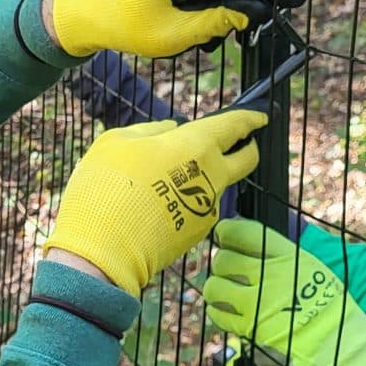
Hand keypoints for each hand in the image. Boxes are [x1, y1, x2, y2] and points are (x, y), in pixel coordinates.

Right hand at [46, 110, 266, 293]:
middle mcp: (212, 177)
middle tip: (242, 143)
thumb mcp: (118, 142)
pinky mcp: (197, 233)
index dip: (250, 118)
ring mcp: (207, 208)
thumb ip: (151, 130)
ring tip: (165, 179)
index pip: (235, 126)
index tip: (260, 116)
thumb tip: (170, 130)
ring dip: (202, 178)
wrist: (105, 248)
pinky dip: (185, 201)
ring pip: (215, 186)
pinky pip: (196, 208)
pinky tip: (157, 204)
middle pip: (247, 160)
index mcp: (197, 146)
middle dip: (249, 148)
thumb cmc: (108, 187)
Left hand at [200, 219, 365, 365]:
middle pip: (226, 259)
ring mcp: (259, 303)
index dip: (229, 231)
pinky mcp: (250, 330)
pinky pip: (220, 315)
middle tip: (225, 270)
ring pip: (216, 286)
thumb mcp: (316, 274)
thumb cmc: (333, 316)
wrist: (342, 353)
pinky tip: (224, 312)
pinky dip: (217, 312)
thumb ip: (284, 262)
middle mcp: (273, 276)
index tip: (223, 234)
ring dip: (215, 288)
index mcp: (292, 257)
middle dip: (221, 264)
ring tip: (222, 292)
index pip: (248, 233)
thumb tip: (252, 249)